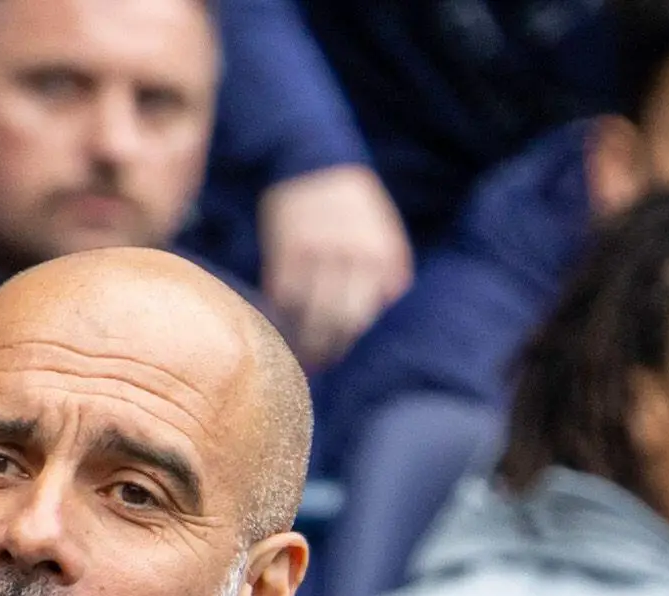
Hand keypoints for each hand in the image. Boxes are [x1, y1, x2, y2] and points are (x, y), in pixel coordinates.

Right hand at [256, 163, 411, 366]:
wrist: (310, 159)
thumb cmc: (350, 203)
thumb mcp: (382, 229)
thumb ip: (389, 268)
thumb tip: (386, 308)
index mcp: (383, 254)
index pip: (369, 315)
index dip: (353, 342)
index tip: (340, 355)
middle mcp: (355, 256)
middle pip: (341, 323)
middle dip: (329, 348)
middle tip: (318, 363)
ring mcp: (321, 254)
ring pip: (310, 316)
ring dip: (301, 340)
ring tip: (298, 352)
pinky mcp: (289, 251)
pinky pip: (284, 297)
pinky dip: (280, 313)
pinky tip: (280, 321)